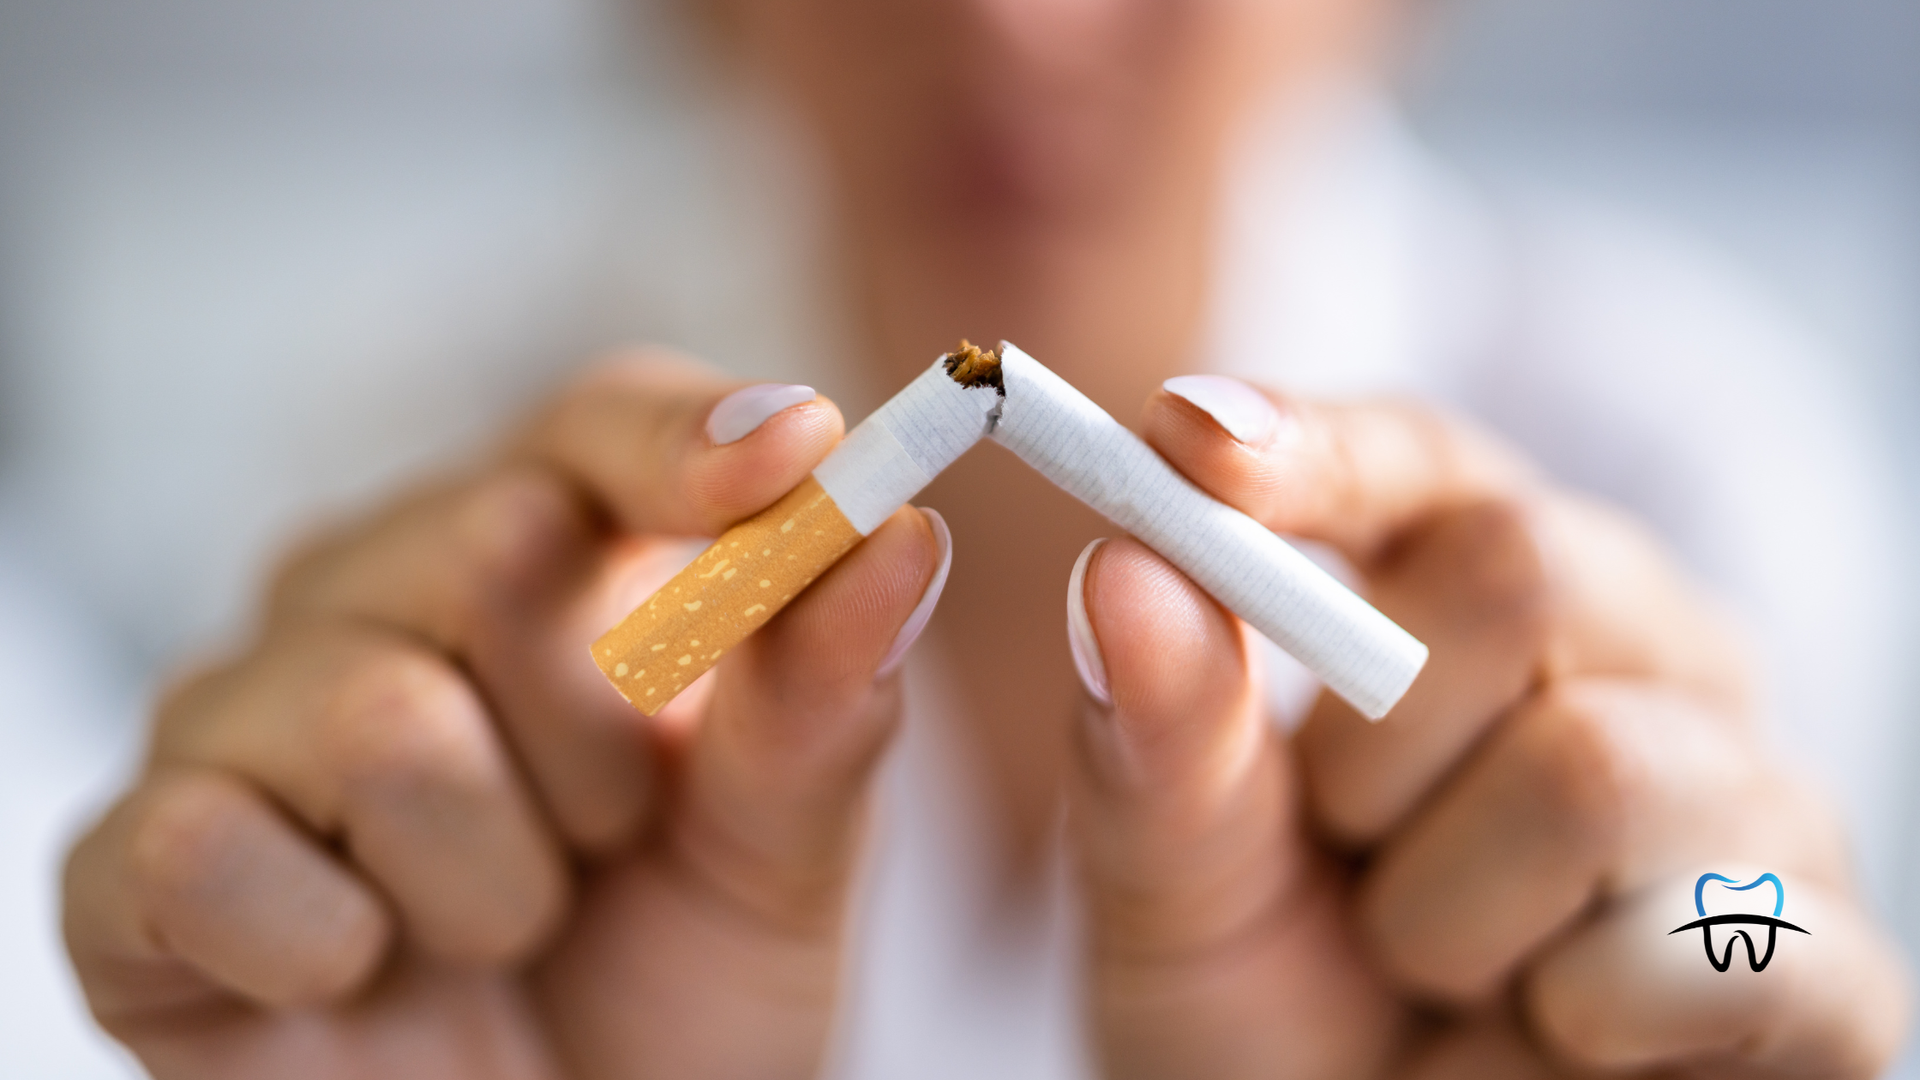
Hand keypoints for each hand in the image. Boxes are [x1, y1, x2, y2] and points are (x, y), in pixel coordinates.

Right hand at [63, 355, 947, 1078]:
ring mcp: (248, 714)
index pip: (601, 424)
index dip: (692, 439)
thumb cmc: (675, 989)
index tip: (797, 457)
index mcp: (551, 561)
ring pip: (377, 716)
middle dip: (606, 736)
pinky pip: (211, 850)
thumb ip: (827, 702)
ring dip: (494, 874)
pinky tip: (359, 976)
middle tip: (613, 838)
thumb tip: (900, 533)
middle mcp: (383, 594)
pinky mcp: (138, 862)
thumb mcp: (784, 857)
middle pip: (497, 541)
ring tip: (507, 928)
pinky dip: (330, 946)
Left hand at [1065, 378, 1911, 1078]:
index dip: (1313, 446)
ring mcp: (1752, 801)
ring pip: (1597, 768)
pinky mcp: (1830, 966)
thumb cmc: (1262, 1005)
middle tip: (1346, 851)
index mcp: (1480, 601)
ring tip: (1441, 965)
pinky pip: (1712, 940)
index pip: (1420, 460)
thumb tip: (1127, 571)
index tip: (1192, 450)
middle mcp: (1640, 657)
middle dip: (1371, 749)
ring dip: (1451, 911)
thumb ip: (1156, 736)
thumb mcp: (1170, 881)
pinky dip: (1578, 1016)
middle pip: (1526, 568)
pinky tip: (1560, 1034)